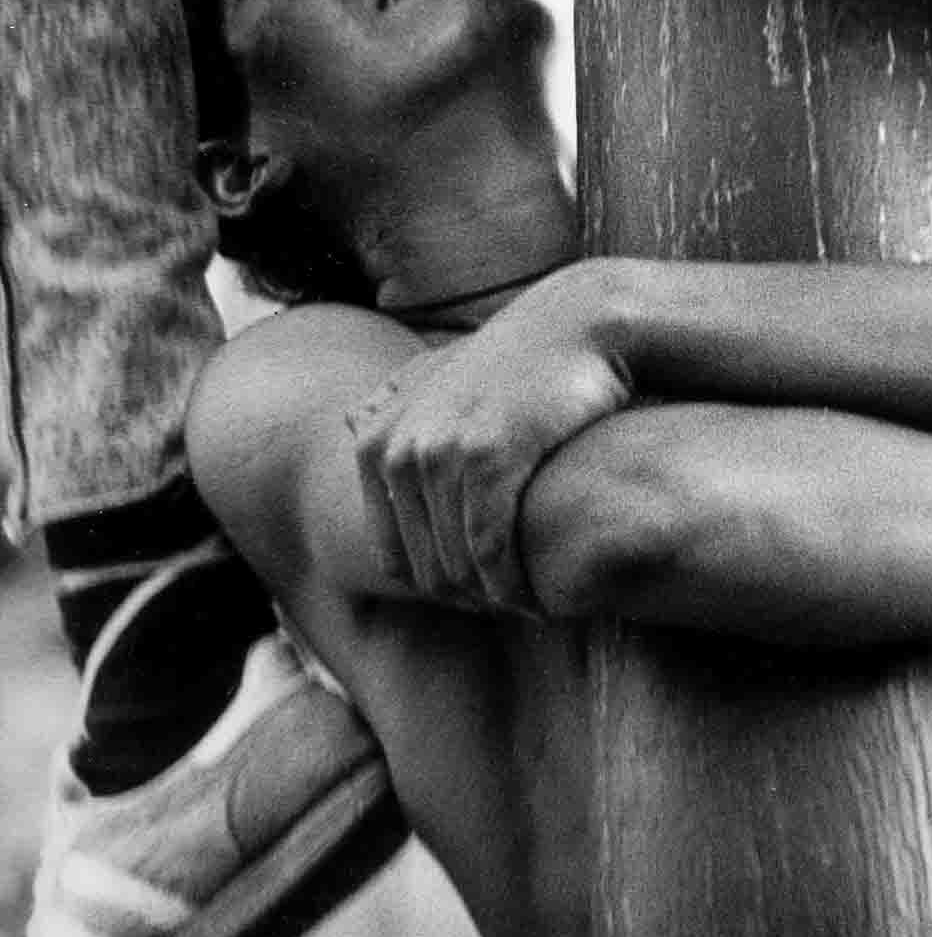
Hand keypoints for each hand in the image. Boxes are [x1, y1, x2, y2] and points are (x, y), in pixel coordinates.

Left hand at [348, 270, 632, 606]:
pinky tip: (541, 601)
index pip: (391, 553)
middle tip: (511, 611)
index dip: (436, 585)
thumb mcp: (439, 369)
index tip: (480, 595)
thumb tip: (348, 417)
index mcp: (375, 442)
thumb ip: (392, 398)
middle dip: (468, 600)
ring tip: (530, 608)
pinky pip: (492, 552)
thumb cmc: (516, 356)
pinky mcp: (488, 460)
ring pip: (459, 566)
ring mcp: (440, 454)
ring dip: (496, 601)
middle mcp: (397, 449)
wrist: (578, 325)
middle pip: (424, 568)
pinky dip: (516, 587)